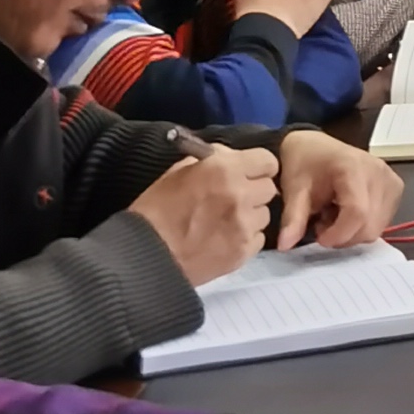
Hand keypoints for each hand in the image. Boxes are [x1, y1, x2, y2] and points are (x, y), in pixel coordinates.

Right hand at [128, 147, 276, 284]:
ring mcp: (244, 226)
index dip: (258, 167)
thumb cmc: (156, 210)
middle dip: (254, 191)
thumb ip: (211, 161)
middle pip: (269, 188)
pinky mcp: (243, 252)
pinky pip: (258, 239)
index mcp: (224, 170)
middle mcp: (241, 195)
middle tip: (234, 199)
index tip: (248, 173)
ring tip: (226, 221)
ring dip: (251, 215)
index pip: (267, 161)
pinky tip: (225, 239)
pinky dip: (246, 238)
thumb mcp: (178, 172)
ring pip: (265, 214)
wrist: (144, 256)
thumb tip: (230, 157)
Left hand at [275, 132, 399, 248]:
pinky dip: (364, 226)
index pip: (357, 213)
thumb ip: (293, 218)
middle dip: (344, 236)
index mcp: (354, 167)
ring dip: (353, 232)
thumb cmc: (304, 164)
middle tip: (323, 224)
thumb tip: (286, 245)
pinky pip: (383, 222)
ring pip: (377, 228)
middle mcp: (379, 172)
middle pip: (370, 225)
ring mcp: (391, 179)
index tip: (318, 236)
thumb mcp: (294, 190)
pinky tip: (348, 213)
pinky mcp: (395, 187)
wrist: (314, 145)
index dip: (339, 234)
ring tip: (334, 216)